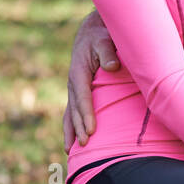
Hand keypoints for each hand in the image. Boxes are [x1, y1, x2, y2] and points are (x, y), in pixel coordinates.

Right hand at [62, 9, 118, 152]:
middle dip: (79, 127)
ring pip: (70, 113)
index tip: (91, 130)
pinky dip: (71, 126)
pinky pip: (72, 112)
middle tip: (85, 144)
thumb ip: (108, 52)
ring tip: (70, 151)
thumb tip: (112, 66)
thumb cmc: (101, 36)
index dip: (86, 114)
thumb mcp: (104, 40)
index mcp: (78, 72)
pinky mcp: (77, 92)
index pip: (83, 97)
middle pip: (75, 109)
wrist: (91, 32)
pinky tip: (71, 143)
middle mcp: (73, 82)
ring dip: (71, 131)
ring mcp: (74, 88)